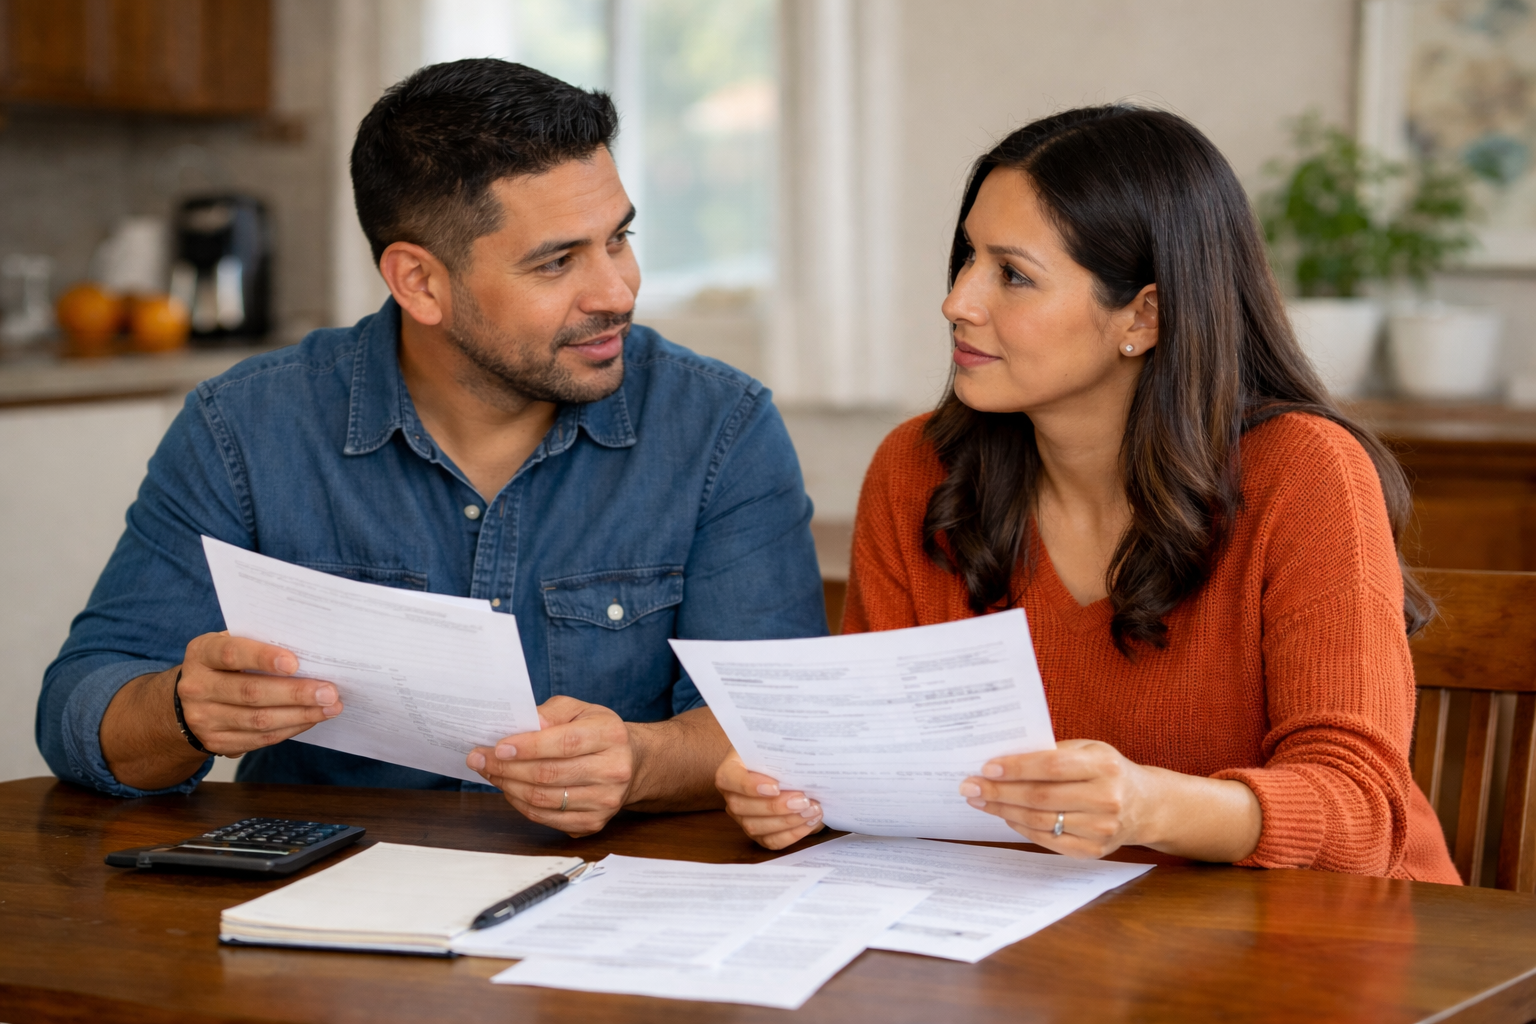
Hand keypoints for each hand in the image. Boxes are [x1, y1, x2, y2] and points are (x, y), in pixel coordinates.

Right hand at [173, 631, 342, 754]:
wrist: (191, 698)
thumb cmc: (226, 662)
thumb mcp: (233, 643)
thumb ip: (261, 642)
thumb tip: (309, 650)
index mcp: (202, 654)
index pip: (232, 654)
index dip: (263, 658)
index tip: (294, 663)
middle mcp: (197, 687)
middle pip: (251, 692)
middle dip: (295, 693)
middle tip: (329, 691)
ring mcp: (204, 719)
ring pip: (259, 720)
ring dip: (300, 714)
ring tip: (330, 707)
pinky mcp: (216, 742)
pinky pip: (260, 739)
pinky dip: (290, 728)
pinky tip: (311, 719)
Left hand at [467, 695, 635, 836]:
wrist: (632, 763)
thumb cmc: (598, 732)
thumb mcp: (580, 710)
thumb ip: (551, 713)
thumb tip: (522, 727)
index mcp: (611, 735)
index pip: (564, 743)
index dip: (527, 746)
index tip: (498, 747)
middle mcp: (613, 770)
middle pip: (549, 774)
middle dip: (507, 767)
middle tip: (480, 759)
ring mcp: (605, 801)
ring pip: (544, 799)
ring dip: (509, 786)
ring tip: (491, 773)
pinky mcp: (594, 823)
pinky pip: (547, 819)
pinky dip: (521, 805)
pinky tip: (510, 789)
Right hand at [715, 750, 822, 849]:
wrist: (783, 765)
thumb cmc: (778, 753)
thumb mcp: (776, 744)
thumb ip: (782, 750)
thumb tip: (802, 758)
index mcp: (730, 769)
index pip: (728, 778)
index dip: (749, 785)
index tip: (775, 786)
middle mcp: (731, 796)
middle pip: (742, 807)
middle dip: (776, 807)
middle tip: (803, 800)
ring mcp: (742, 817)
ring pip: (756, 827)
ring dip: (788, 822)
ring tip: (813, 811)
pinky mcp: (759, 833)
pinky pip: (771, 841)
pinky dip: (792, 834)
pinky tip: (810, 823)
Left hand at [959, 739, 1155, 858]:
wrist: (1146, 805)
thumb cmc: (1107, 770)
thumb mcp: (1089, 750)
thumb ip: (1053, 752)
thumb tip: (1003, 759)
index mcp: (1104, 766)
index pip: (1052, 766)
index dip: (1017, 768)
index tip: (987, 767)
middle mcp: (1106, 799)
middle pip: (1041, 797)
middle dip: (999, 791)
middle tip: (969, 785)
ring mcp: (1102, 829)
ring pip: (1041, 821)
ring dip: (1004, 810)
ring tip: (980, 800)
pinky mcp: (1094, 851)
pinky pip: (1049, 840)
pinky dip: (1022, 828)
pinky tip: (1005, 815)